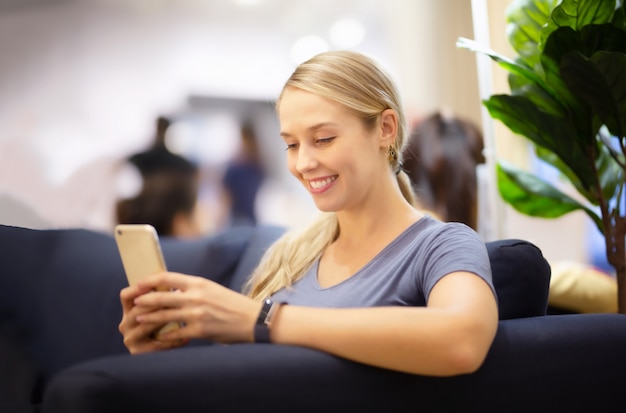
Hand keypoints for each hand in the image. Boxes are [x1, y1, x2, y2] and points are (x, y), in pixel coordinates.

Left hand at [119, 272, 260, 353]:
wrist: (252, 319)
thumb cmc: (233, 304)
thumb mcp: (213, 289)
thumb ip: (193, 289)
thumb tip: (173, 290)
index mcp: (199, 283)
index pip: (167, 277)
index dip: (150, 280)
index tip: (140, 283)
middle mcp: (196, 296)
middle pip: (161, 296)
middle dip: (144, 299)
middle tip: (134, 302)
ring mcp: (197, 314)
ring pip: (164, 314)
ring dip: (149, 317)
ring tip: (138, 319)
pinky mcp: (200, 330)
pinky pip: (175, 333)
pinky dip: (165, 335)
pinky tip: (160, 336)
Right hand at [119, 283, 186, 353]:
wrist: (179, 342)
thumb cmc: (170, 320)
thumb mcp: (164, 306)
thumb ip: (164, 295)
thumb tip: (176, 285)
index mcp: (129, 309)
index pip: (126, 296)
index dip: (136, 289)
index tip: (153, 284)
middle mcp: (126, 323)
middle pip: (137, 310)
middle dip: (156, 304)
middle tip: (174, 300)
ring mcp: (130, 337)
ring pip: (145, 326)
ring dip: (162, 320)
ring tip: (179, 317)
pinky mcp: (137, 351)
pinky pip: (154, 346)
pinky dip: (170, 342)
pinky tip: (185, 340)